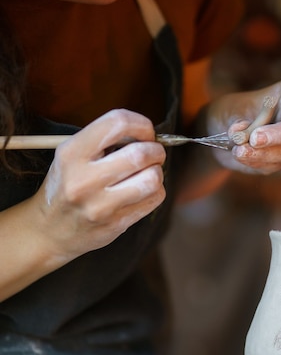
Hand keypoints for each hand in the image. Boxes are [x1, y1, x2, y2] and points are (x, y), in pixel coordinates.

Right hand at [36, 109, 165, 261]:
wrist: (49, 232)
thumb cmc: (67, 186)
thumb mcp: (71, 156)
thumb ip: (104, 140)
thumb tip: (146, 134)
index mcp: (71, 154)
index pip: (117, 123)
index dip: (141, 124)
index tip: (145, 133)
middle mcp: (84, 180)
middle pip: (140, 154)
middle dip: (156, 150)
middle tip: (154, 154)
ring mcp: (100, 206)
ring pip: (152, 179)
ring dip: (157, 172)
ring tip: (147, 173)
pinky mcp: (116, 224)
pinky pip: (154, 199)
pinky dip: (155, 191)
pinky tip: (142, 191)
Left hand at [207, 80, 280, 174]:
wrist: (223, 132)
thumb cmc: (234, 110)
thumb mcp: (233, 106)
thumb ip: (238, 119)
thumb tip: (242, 135)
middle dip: (280, 135)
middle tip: (255, 138)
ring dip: (263, 151)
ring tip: (238, 148)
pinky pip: (272, 164)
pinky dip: (253, 158)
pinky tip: (238, 153)